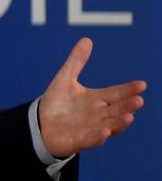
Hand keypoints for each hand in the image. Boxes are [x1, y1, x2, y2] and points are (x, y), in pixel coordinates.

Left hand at [39, 38, 146, 157]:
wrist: (38, 123)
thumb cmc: (56, 103)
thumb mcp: (65, 79)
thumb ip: (76, 61)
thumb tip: (86, 39)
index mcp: (97, 100)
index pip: (116, 94)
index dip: (128, 90)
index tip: (141, 84)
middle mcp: (98, 115)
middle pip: (116, 110)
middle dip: (128, 106)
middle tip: (139, 100)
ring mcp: (90, 129)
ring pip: (109, 126)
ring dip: (119, 123)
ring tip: (129, 116)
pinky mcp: (78, 141)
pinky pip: (90, 140)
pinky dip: (98, 137)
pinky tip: (104, 132)